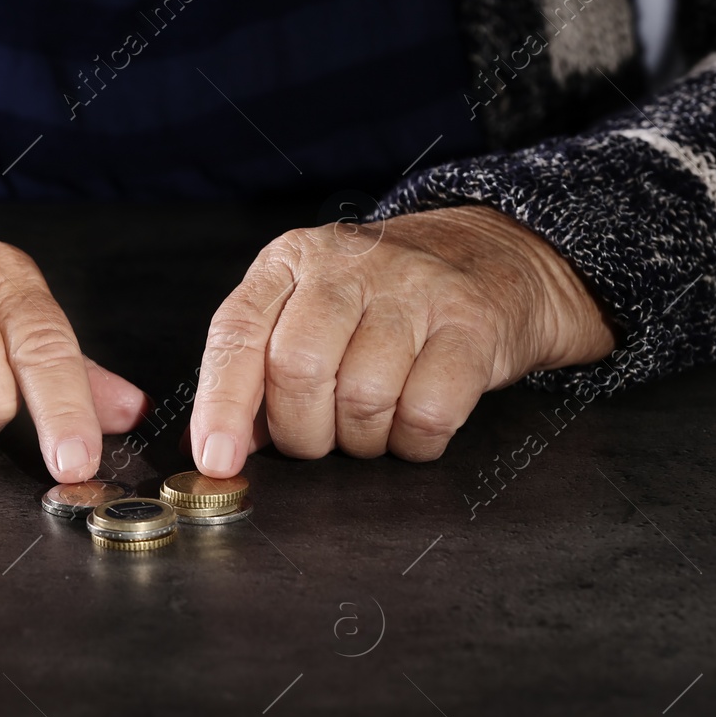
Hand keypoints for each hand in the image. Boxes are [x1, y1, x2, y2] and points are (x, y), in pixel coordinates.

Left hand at [189, 206, 615, 474]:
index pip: (238, 334)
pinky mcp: (471, 322)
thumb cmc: (385, 303)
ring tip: (373, 426)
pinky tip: (415, 428)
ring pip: (363, 397)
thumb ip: (260, 367)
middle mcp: (348, 264)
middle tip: (320, 438)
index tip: (218, 460)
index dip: (222, 405)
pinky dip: (415, 442)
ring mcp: (414, 288)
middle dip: (303, 432)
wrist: (496, 256)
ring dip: (363, 440)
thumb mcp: (309, 310)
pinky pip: (428, 412)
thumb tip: (223, 445)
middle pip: (298, 370)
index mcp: (291, 261)